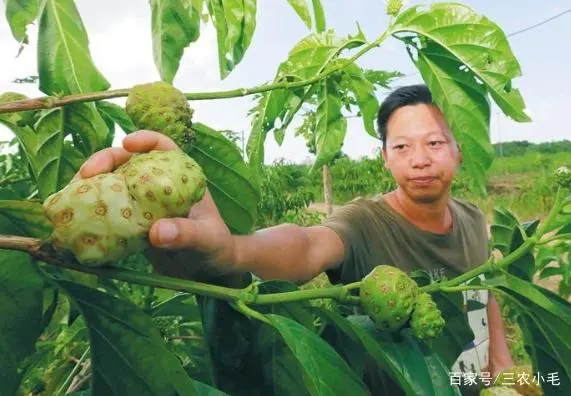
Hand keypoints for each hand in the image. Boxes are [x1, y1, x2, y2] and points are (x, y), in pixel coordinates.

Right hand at [75, 130, 238, 281]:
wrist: (208, 271)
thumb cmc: (215, 247)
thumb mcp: (206, 240)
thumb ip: (187, 234)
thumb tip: (157, 232)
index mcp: (180, 177)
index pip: (163, 147)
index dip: (145, 139)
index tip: (128, 143)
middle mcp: (157, 184)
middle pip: (127, 162)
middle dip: (104, 161)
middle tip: (86, 174)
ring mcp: (141, 203)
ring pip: (111, 183)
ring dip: (90, 185)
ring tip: (71, 194)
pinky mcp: (130, 222)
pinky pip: (107, 211)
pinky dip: (90, 211)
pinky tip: (74, 218)